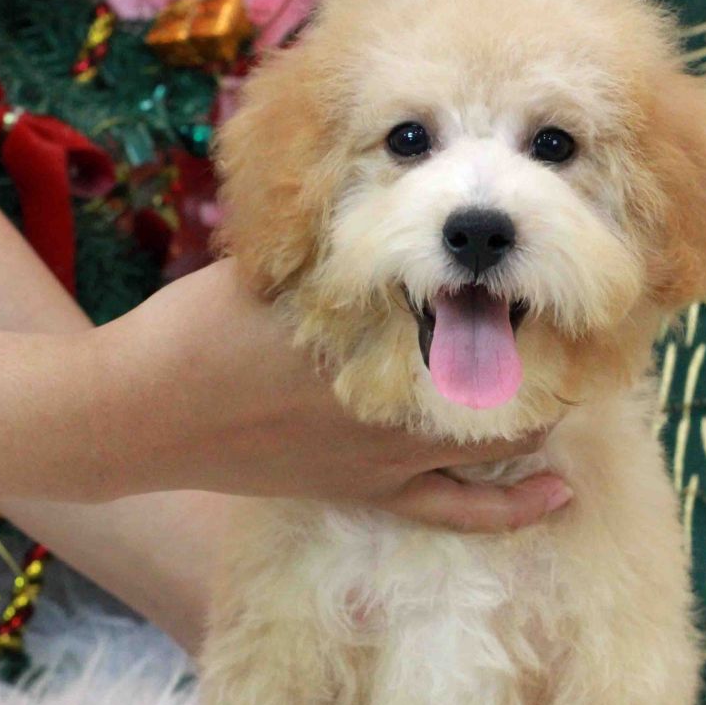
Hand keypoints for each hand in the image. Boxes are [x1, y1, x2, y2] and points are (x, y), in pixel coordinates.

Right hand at [96, 260, 570, 531]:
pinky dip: (512, 507)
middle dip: (545, 345)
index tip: (556, 263)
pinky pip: (456, 509)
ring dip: (539, 406)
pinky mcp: (367, 489)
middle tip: (567, 316)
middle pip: (508, 369)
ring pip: (498, 435)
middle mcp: (400, 396)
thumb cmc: (197, 327)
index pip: (487, 311)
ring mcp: (389, 453)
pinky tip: (561, 495)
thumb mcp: (276, 264)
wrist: (137, 414)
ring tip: (568, 379)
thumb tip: (396, 195)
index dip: (531, 291)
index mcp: (381, 332)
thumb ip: (339, 238)